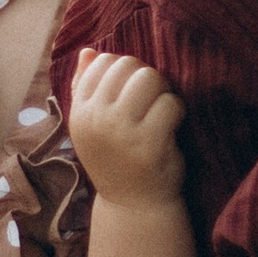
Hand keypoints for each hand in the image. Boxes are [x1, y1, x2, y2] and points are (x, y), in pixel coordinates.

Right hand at [68, 51, 185, 202]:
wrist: (133, 205)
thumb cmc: (115, 158)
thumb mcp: (92, 126)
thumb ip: (86, 87)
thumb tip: (89, 51)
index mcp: (80, 111)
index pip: (103, 62)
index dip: (125, 70)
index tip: (132, 92)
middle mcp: (96, 119)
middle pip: (129, 65)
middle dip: (146, 77)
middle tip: (151, 101)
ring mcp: (122, 131)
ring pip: (151, 78)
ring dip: (163, 91)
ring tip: (161, 111)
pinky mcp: (150, 143)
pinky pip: (171, 103)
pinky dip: (177, 111)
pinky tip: (171, 127)